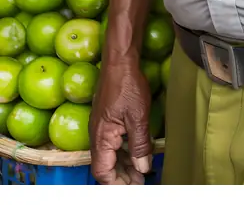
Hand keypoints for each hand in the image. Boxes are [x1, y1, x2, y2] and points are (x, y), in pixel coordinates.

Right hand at [90, 56, 152, 184]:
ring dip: (124, 165)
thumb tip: (142, 168)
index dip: (117, 183)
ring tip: (141, 171)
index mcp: (101, 138)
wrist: (120, 61)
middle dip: (122, 177)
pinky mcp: (107, 120)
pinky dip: (123, 151)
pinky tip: (136, 152)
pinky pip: (112, 143)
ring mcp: (101, 127)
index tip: (134, 187)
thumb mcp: (138, 117)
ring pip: (109, 155)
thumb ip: (139, 145)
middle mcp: (97, 135)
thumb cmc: (127, 85)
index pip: (103, 172)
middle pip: (105, 166)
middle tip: (141, 182)